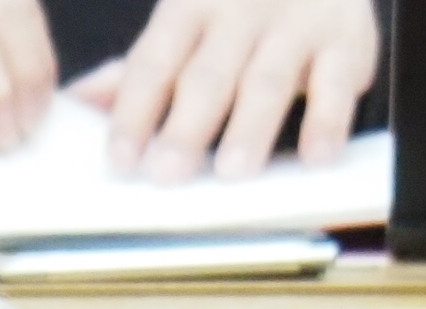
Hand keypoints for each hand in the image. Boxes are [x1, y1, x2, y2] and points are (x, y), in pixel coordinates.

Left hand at [80, 0, 380, 180]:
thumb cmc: (241, 11)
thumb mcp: (187, 26)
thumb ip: (140, 70)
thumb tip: (81, 104)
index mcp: (190, 8)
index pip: (154, 62)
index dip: (134, 111)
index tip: (119, 158)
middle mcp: (239, 12)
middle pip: (207, 74)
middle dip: (186, 126)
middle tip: (168, 174)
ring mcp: (293, 24)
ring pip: (267, 78)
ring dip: (250, 127)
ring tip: (233, 172)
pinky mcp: (345, 39)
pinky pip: (336, 82)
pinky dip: (327, 120)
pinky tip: (316, 156)